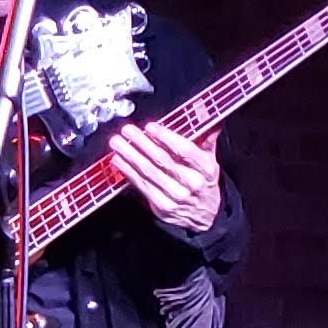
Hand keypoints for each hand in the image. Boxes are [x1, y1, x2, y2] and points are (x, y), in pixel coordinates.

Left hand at [108, 120, 222, 232]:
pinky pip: (142, 186)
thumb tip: (204, 112)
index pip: (185, 150)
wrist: (206, 216)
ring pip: (149, 172)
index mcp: (206, 169)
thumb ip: (205, 138)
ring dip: (130, 156)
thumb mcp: (210, 161)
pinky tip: (118, 160)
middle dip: (142, 143)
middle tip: (127, 130)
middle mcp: (191, 183)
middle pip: (163, 160)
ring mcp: (176, 196)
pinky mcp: (162, 206)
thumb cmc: (204, 182)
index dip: (167, 138)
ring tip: (117, 143)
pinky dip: (128, 172)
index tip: (151, 127)